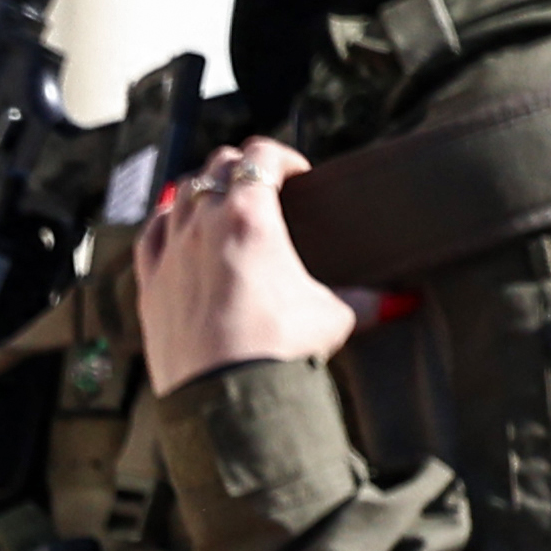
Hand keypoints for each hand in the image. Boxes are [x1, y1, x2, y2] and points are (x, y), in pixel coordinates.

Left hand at [135, 141, 362, 392]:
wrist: (226, 395)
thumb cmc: (278, 350)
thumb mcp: (332, 317)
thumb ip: (365, 301)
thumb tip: (401, 303)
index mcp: (248, 215)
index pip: (261, 156)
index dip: (282, 156)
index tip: (297, 174)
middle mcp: (202, 223)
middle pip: (217, 166)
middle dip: (242, 167)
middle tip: (263, 185)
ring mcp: (170, 251)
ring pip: (180, 193)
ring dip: (203, 188)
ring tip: (221, 201)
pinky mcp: (150, 284)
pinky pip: (151, 233)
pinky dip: (165, 221)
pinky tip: (174, 226)